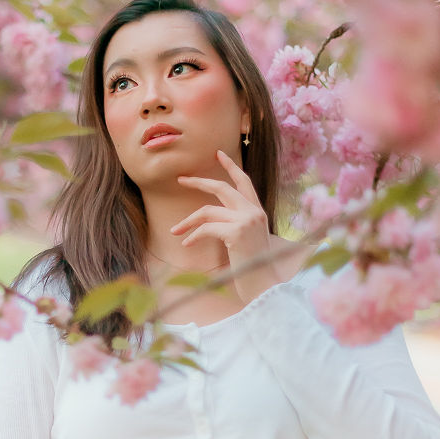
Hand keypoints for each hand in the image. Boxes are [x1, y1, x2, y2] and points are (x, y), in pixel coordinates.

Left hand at [172, 150, 280, 304]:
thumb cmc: (252, 266)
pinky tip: (187, 243)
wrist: (264, 284)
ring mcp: (247, 220)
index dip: (231, 167)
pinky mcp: (237, 232)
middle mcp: (254, 212)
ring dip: (188, 220)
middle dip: (199, 182)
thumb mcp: (245, 241)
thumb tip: (209, 218)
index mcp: (258, 212)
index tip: (218, 154)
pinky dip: (193, 235)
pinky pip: (207, 228)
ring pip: (208, 210)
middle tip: (181, 180)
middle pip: (222, 188)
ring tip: (174, 230)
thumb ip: (234, 224)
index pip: (244, 182)